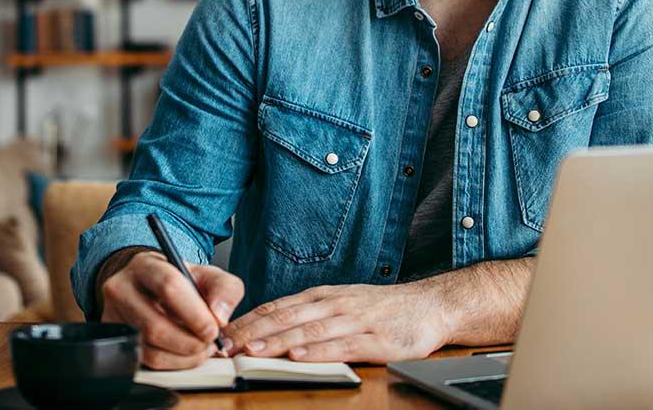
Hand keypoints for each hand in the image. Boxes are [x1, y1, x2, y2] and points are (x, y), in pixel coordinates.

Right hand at [99, 250, 244, 369]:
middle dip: (190, 342)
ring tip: (200, 347)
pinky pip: (145, 362)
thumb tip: (219, 317)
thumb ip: (225, 289)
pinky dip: (172, 363)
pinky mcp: (116, 340)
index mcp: (145, 266)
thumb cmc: (181, 281)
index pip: (168, 286)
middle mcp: (121, 289)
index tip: (213, 329)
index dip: (194, 313)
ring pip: (149, 349)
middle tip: (209, 342)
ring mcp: (114, 316)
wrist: (151, 288)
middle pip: (154, 326)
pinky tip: (185, 353)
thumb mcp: (208, 275)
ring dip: (183, 357)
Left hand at [221, 281, 451, 363]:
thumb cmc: (382, 309)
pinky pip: (342, 345)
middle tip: (226, 346)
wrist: (430, 305)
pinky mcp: (376, 339)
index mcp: (323, 296)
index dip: (248, 320)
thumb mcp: (341, 304)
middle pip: (287, 318)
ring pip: (309, 331)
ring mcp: (355, 320)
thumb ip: (309, 315)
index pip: (277, 307)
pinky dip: (318, 351)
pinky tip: (300, 356)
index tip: (222, 334)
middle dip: (253, 332)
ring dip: (278, 341)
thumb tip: (268, 328)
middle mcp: (335, 305)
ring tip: (253, 350)